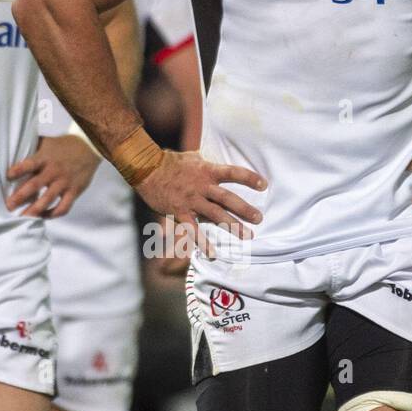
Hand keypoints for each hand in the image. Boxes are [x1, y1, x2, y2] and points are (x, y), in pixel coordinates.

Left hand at [6, 135, 99, 218]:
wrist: (88, 147)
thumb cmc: (62, 146)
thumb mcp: (46, 143)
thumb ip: (31, 148)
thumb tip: (12, 150)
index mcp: (45, 158)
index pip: (30, 164)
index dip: (18, 170)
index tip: (8, 176)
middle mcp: (54, 171)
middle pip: (35, 185)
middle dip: (20, 197)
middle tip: (9, 206)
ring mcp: (64, 182)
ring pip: (47, 199)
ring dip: (34, 210)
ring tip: (22, 218)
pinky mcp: (74, 191)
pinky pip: (63, 207)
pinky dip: (53, 214)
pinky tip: (43, 216)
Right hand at [134, 149, 265, 240]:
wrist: (147, 168)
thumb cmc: (171, 161)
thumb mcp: (194, 157)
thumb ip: (209, 164)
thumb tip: (221, 164)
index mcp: (207, 171)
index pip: (233, 173)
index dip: (249, 178)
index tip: (264, 185)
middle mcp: (202, 186)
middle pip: (228, 199)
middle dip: (245, 210)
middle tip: (259, 219)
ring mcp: (191, 200)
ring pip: (216, 215)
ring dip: (232, 226)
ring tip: (247, 236)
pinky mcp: (179, 212)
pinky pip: (193, 230)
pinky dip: (203, 242)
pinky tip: (212, 253)